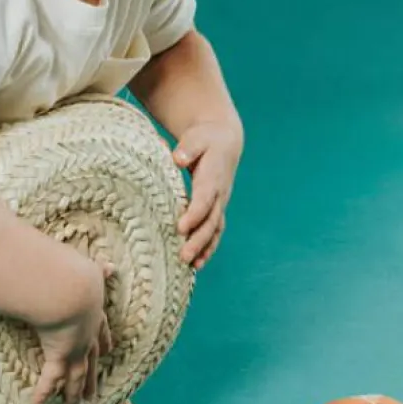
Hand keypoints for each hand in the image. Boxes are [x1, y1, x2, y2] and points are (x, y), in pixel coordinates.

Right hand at [32, 261, 112, 403]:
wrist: (72, 288)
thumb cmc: (78, 276)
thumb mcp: (92, 272)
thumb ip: (99, 271)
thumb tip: (111, 266)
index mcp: (95, 315)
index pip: (102, 332)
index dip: (104, 342)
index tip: (108, 350)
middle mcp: (88, 335)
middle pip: (92, 359)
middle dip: (94, 376)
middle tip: (95, 393)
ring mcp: (75, 348)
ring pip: (77, 375)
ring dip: (75, 390)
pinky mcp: (59, 355)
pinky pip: (50, 378)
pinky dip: (43, 391)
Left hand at [173, 119, 242, 269]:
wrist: (224, 140)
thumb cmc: (205, 139)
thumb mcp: (196, 137)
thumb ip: (188, 148)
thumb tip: (178, 158)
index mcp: (213, 177)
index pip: (204, 199)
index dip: (194, 214)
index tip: (181, 228)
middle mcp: (219, 194)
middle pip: (210, 221)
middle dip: (198, 240)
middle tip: (183, 256)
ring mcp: (220, 203)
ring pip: (214, 229)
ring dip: (204, 248)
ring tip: (192, 266)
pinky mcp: (217, 208)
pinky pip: (215, 231)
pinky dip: (208, 247)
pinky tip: (198, 264)